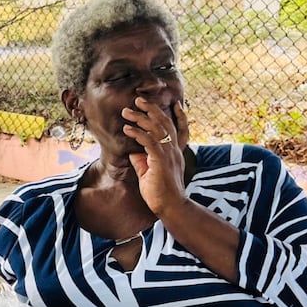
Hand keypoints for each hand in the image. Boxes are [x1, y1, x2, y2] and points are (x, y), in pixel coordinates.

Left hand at [122, 97, 190, 214]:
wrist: (169, 207)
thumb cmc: (160, 192)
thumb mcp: (149, 173)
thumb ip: (142, 161)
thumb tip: (133, 152)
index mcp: (174, 152)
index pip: (180, 129)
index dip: (179, 115)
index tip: (175, 103)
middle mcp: (174, 150)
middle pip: (165, 123)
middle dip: (151, 109)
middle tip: (138, 100)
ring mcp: (168, 155)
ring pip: (156, 129)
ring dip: (140, 118)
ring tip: (127, 111)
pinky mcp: (160, 161)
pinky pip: (150, 142)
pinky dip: (138, 133)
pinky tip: (127, 129)